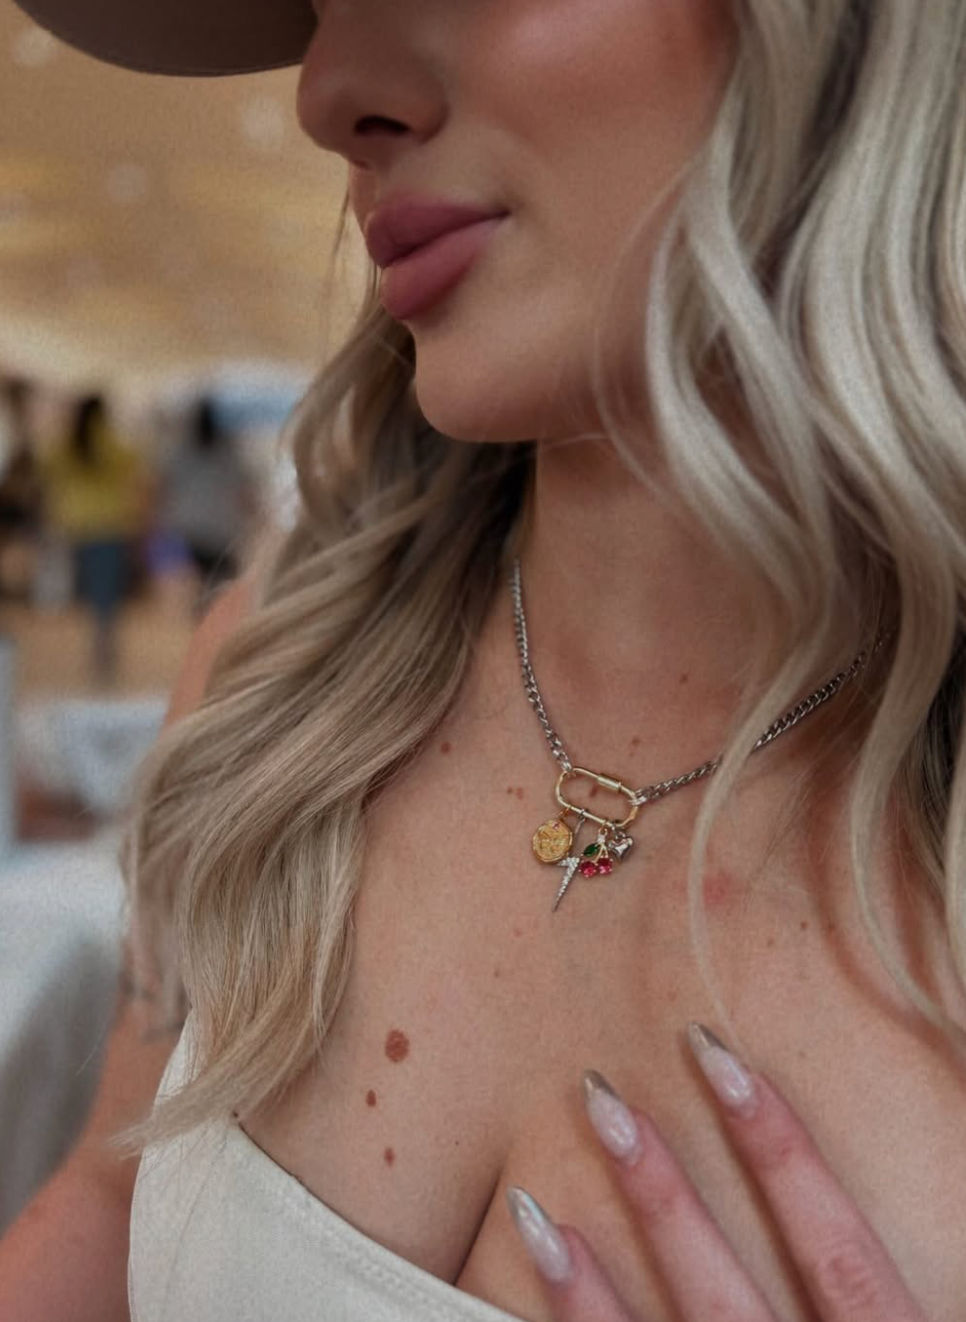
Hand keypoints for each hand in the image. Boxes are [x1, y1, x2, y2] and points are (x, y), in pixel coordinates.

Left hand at [507, 1024, 928, 1321]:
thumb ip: (913, 1285)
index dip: (781, 1150)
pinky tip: (534, 1310)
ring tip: (532, 1209)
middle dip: (659, 1195)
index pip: (832, 1248)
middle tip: (600, 1100)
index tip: (723, 1063)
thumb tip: (908, 1236)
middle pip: (721, 1297)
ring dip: (587, 1298)